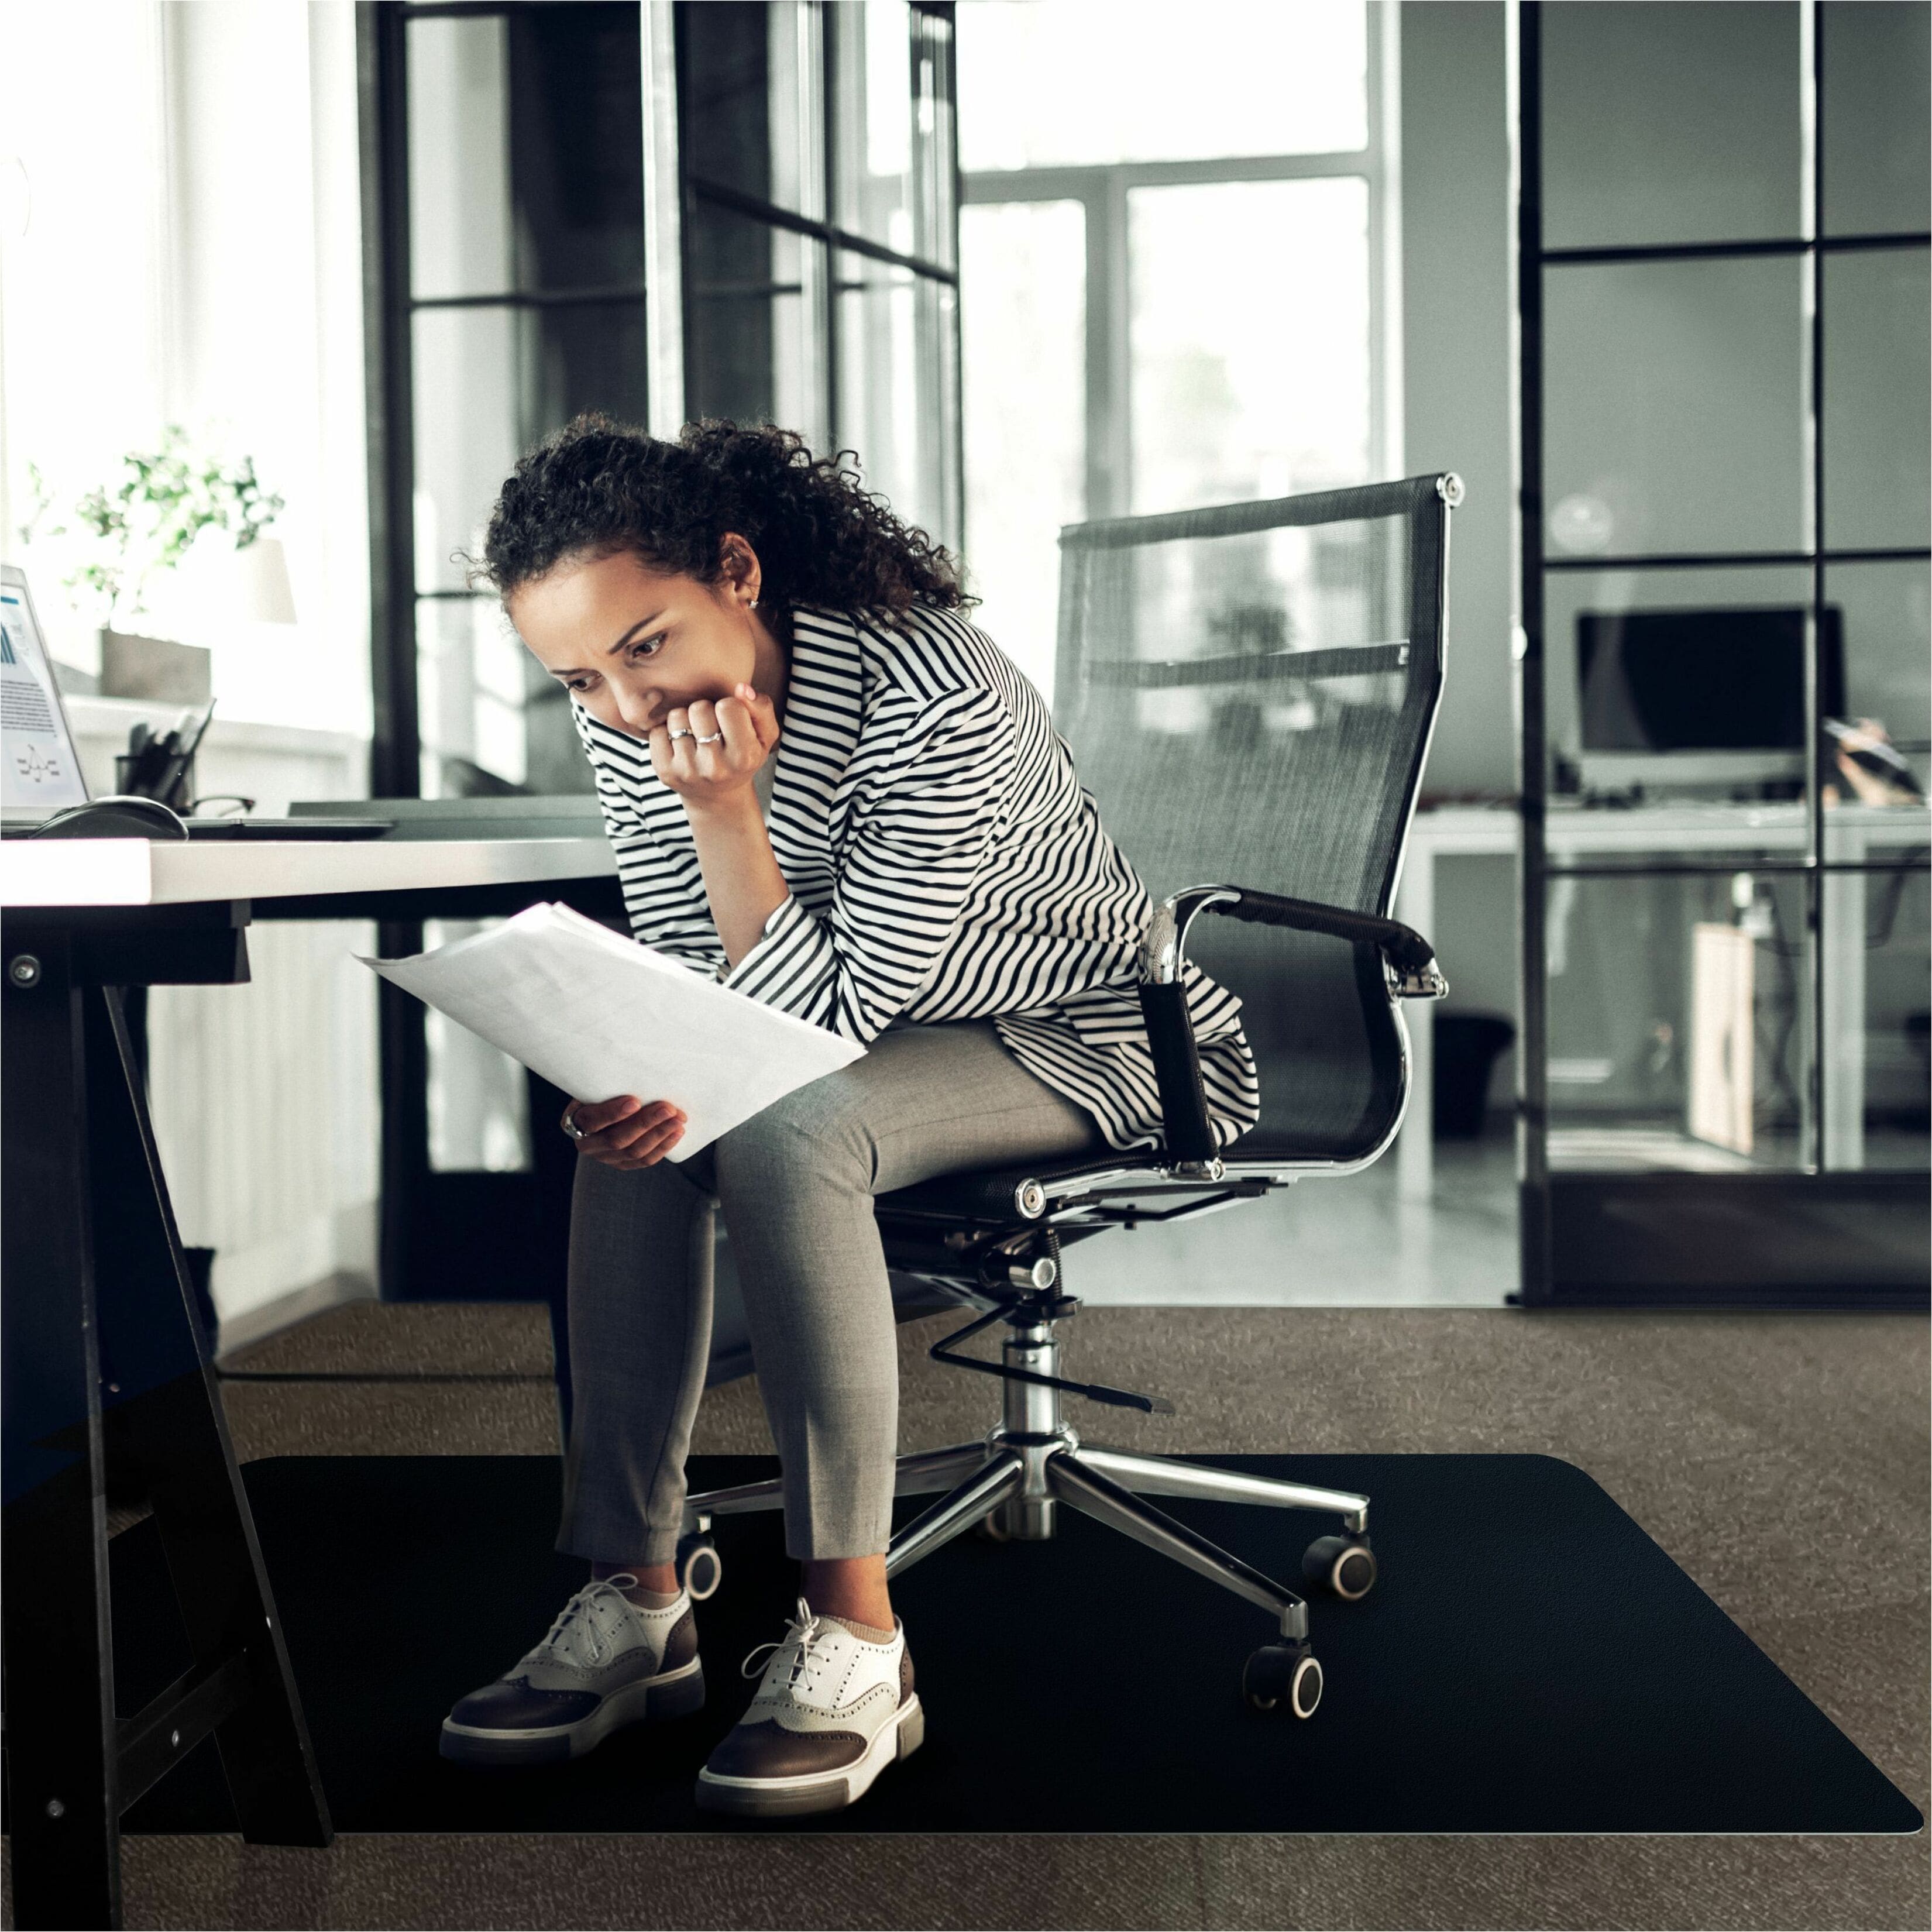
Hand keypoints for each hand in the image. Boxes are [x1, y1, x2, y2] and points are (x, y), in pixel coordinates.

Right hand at [563, 1095, 686, 1168]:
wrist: (601, 1109)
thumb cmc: (602, 1091)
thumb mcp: (597, 1085)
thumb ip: (610, 1084)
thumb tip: (642, 1068)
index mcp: (575, 1121)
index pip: (592, 1120)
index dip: (612, 1113)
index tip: (635, 1101)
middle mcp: (588, 1144)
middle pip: (617, 1139)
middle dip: (645, 1123)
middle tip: (668, 1108)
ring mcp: (606, 1158)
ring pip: (634, 1152)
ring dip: (659, 1134)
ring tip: (678, 1119)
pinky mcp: (623, 1164)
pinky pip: (645, 1160)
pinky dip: (663, 1146)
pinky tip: (677, 1132)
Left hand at [649, 684, 779, 816]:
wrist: (718, 797)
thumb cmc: (742, 758)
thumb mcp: (764, 737)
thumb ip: (761, 709)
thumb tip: (742, 688)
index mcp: (744, 757)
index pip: (729, 706)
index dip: (730, 708)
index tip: (731, 722)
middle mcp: (715, 767)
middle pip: (700, 708)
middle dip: (706, 711)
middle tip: (711, 728)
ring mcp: (687, 771)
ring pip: (677, 716)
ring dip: (685, 720)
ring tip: (695, 735)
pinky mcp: (665, 771)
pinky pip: (657, 731)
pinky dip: (666, 732)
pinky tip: (679, 744)